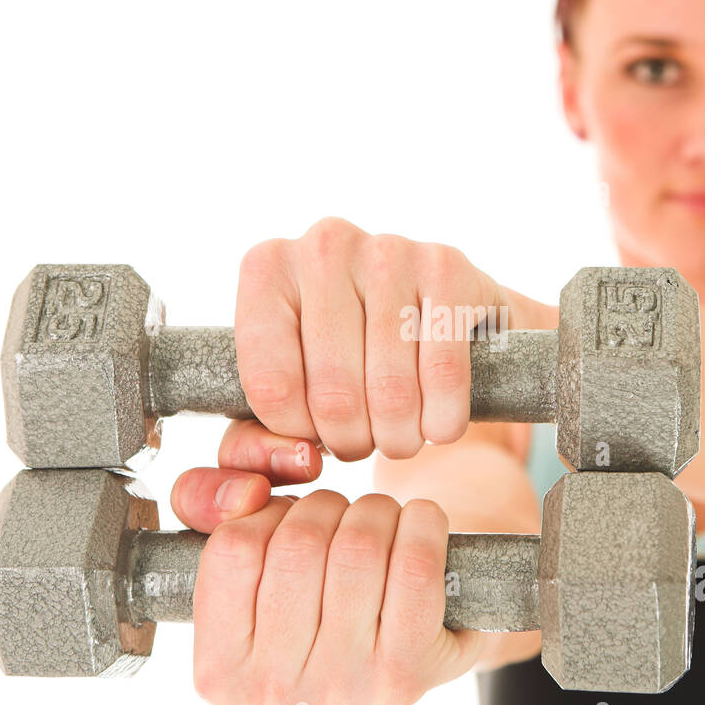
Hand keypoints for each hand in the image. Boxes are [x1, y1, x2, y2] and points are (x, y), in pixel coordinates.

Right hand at [171, 421, 483, 704]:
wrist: (406, 639)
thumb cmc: (311, 587)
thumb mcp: (241, 547)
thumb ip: (203, 498)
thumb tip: (247, 491)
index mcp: (220, 671)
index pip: (233, 547)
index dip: (269, 511)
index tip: (290, 519)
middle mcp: (276, 693)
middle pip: (300, 543)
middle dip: (329, 507)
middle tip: (342, 518)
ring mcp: (343, 688)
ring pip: (357, 547)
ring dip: (376, 511)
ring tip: (378, 524)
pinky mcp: (408, 674)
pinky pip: (414, 567)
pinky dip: (423, 524)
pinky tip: (420, 526)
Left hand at [234, 216, 521, 460]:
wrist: (435, 320)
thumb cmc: (346, 362)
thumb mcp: (286, 398)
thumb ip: (256, 444)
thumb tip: (297, 459)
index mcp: (268, 269)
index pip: (271, 385)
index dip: (298, 433)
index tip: (315, 434)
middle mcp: (325, 245)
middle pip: (333, 393)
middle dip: (352, 441)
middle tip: (364, 443)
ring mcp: (390, 250)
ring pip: (390, 390)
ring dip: (399, 437)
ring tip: (399, 435)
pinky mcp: (448, 267)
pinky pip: (443, 374)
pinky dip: (443, 419)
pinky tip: (438, 423)